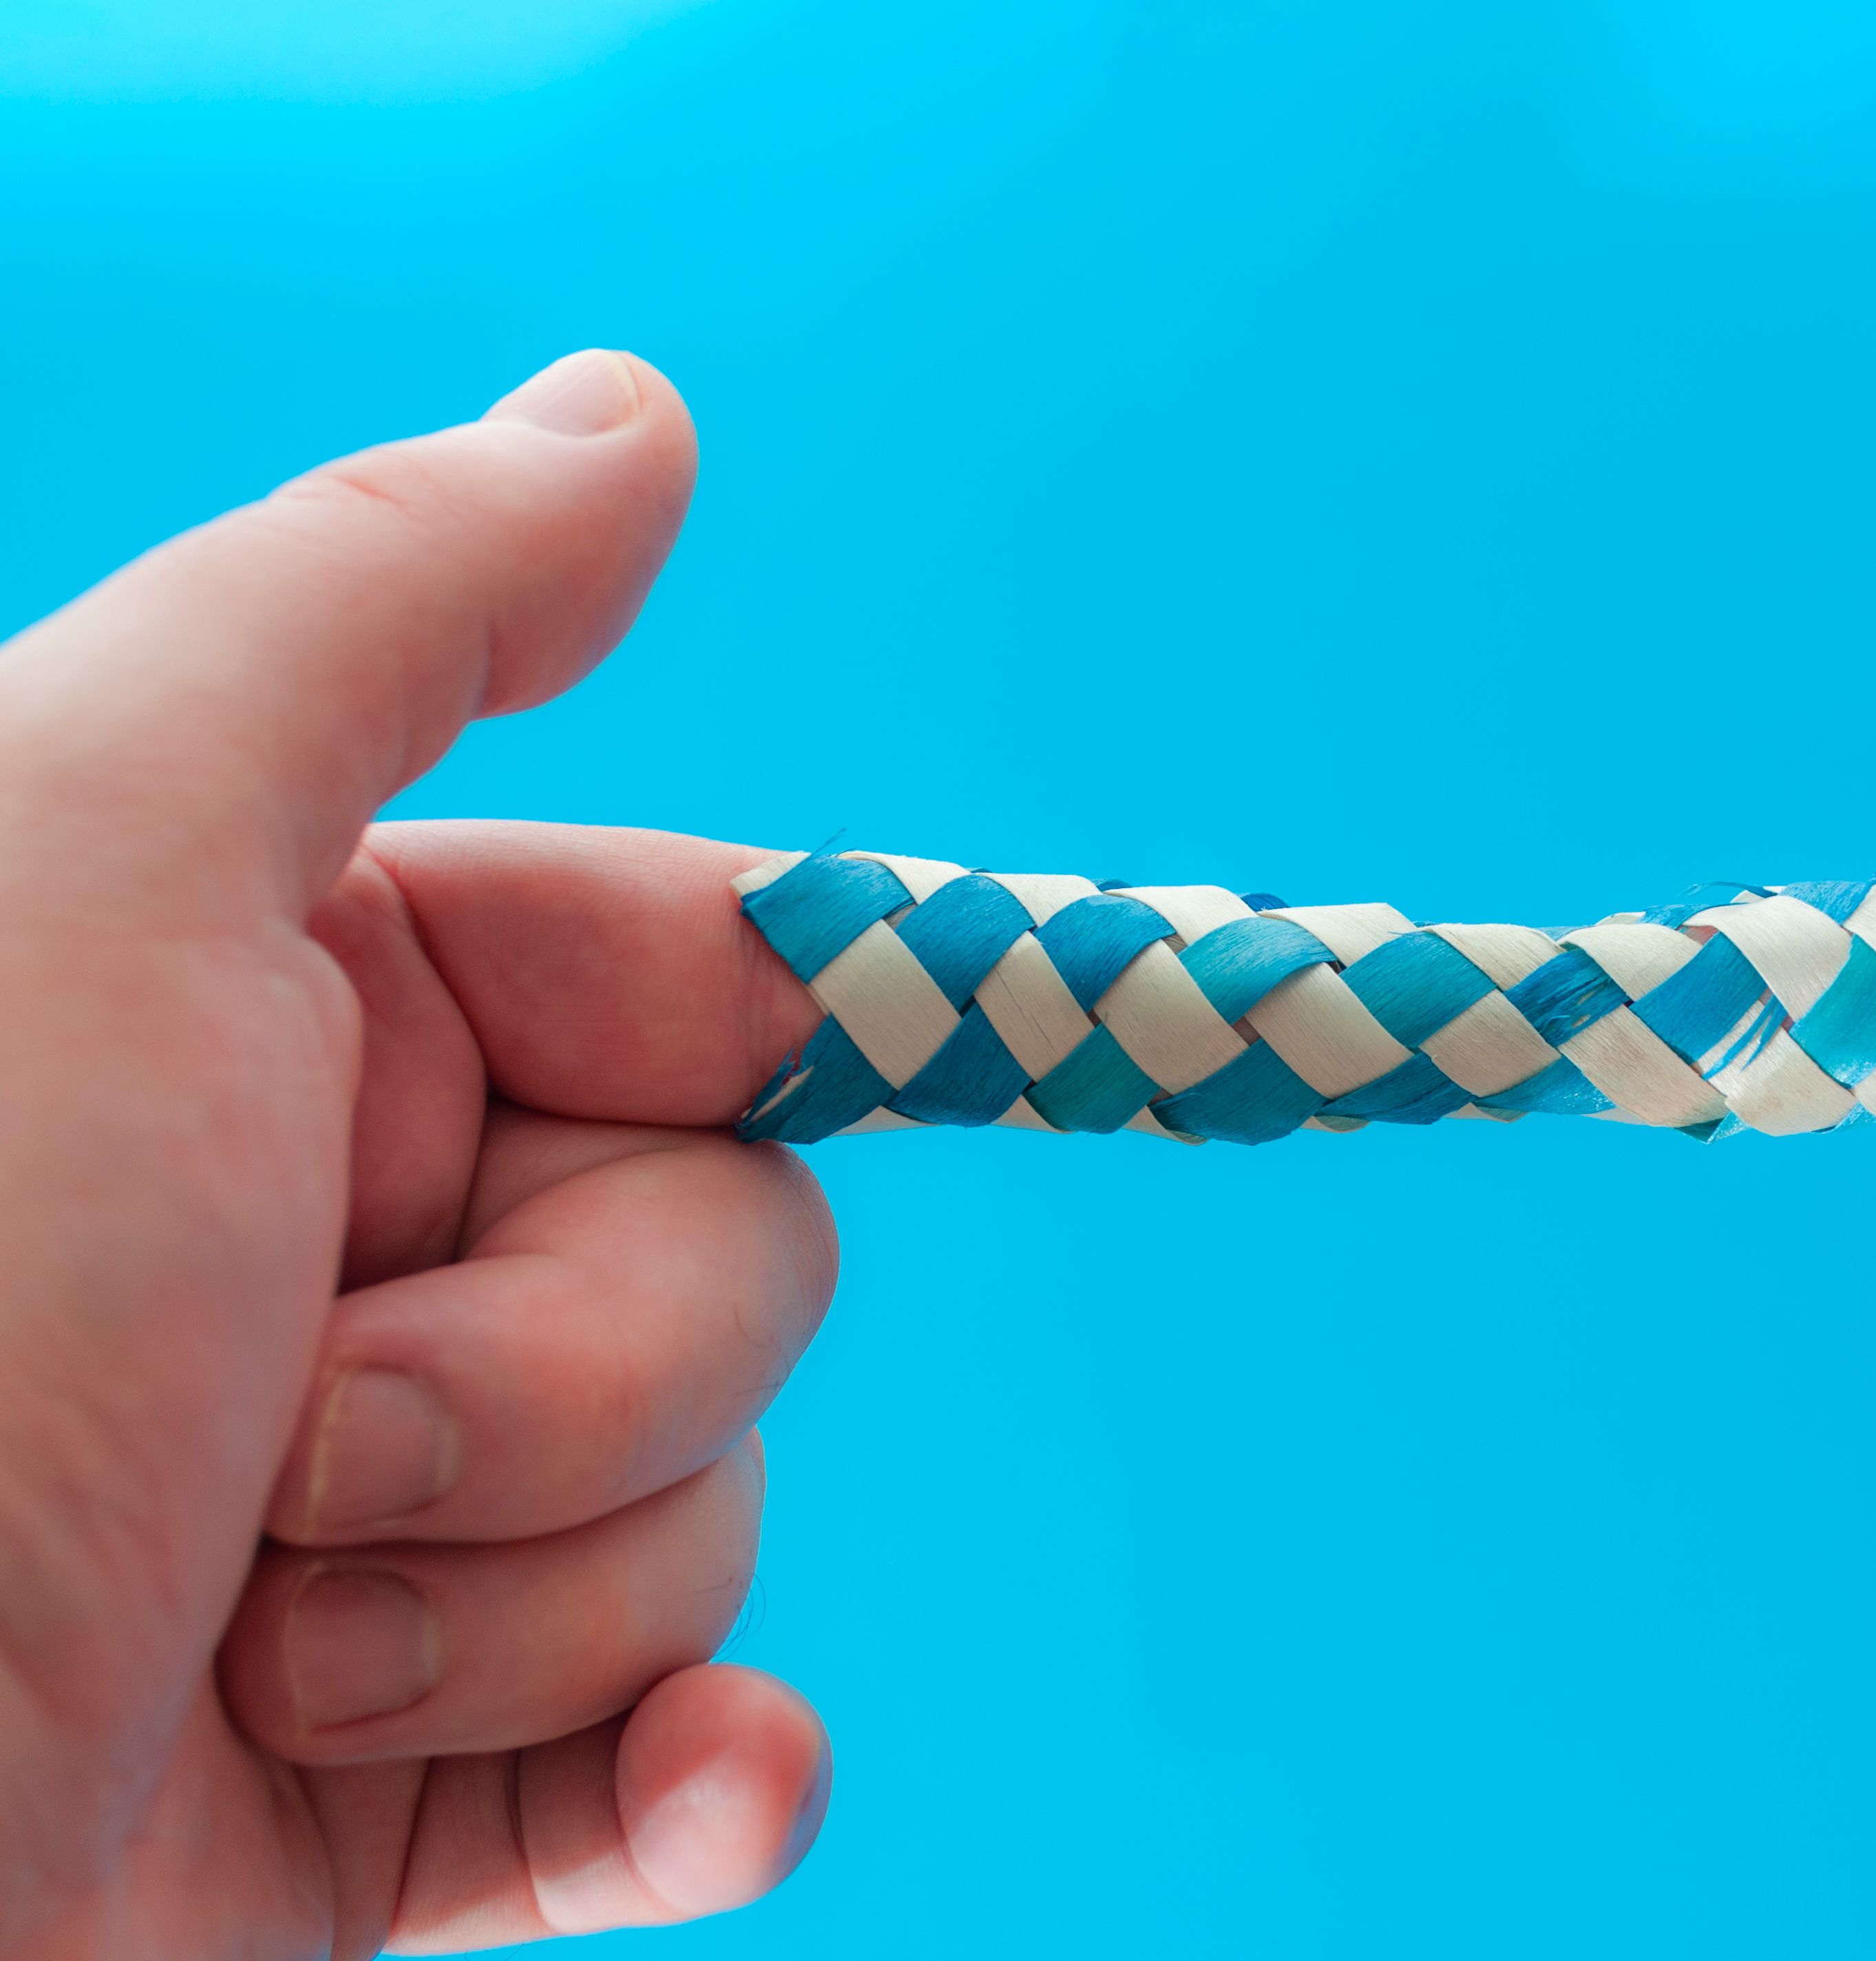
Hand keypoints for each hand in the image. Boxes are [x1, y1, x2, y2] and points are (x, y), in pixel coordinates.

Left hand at [0, 352, 830, 1952]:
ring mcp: (406, 1551)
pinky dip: (701, 1786)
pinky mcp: (434, 1809)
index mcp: (299, 1030)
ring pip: (707, 1517)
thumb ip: (378, 611)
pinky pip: (693, 1762)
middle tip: (285, 1439)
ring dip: (524, 1604)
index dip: (741, 1039)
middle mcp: (354, 1267)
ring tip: (254, 1657)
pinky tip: (682, 1798)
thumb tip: (632, 417)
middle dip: (557, 1380)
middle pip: (738, 1262)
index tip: (730, 1071)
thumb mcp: (92, 860)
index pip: (706, 988)